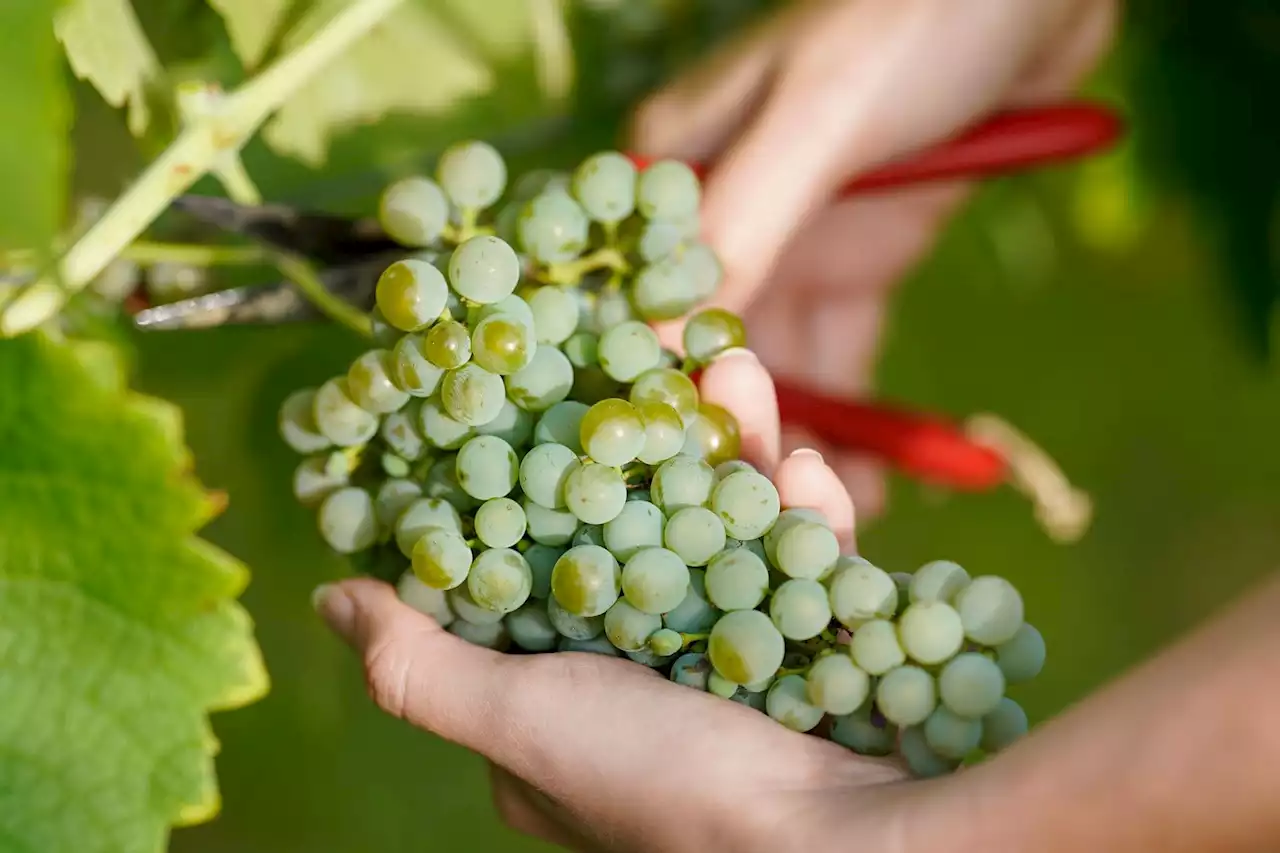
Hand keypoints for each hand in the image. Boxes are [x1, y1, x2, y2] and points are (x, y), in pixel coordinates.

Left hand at [312, 350, 935, 852]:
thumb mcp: (518, 722)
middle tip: (656, 363)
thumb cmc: (660, 788)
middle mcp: (638, 675)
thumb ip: (420, 667)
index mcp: (556, 702)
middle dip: (648, 444)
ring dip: (734, 448)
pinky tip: (804, 469)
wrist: (837, 847)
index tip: (539, 402)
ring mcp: (728, 657)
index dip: (533, 485)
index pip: (530, 570)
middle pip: (636, 528)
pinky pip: (799, 562)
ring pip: (722, 525)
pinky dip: (802, 513)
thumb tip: (328, 598)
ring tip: (738, 372)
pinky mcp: (809, 648)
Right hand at [632, 0, 1115, 514]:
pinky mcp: (857, 264)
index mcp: (676, 169)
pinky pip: (844, 359)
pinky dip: (857, 422)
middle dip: (737, 434)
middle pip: (709, 350)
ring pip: (778, 369)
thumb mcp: (818, 119)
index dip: (656, 388)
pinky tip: (872, 486)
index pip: (640, 299)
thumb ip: (743, 223)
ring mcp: (792, 246)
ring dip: (800, 445)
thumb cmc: (911, 23)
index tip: (682, 478)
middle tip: (768, 523)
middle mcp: (722, 218)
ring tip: (826, 531)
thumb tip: (655, 343)